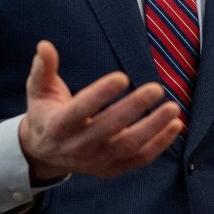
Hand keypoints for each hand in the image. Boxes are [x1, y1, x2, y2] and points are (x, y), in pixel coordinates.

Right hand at [17, 40, 182, 181]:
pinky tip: (175, 125)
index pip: (82, 109)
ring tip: (173, 108)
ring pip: (129, 146)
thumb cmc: (45, 113)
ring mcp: (96, 160)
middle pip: (110, 128)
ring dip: (154, 128)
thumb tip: (45, 45)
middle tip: (156, 88)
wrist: (45, 153)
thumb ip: (43, 68)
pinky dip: (160, 144)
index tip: (122, 77)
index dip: (101, 94)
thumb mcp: (38, 89)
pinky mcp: (111, 168)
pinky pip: (139, 159)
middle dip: (135, 108)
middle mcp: (78, 146)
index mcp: (59, 124)